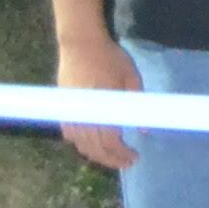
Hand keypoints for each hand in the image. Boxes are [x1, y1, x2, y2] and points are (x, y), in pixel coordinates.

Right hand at [55, 34, 140, 172]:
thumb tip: (145, 129)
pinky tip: (92, 145)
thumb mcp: (131, 78)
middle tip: (126, 162)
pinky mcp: (64, 110)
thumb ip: (137, 103)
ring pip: (81, 146)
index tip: (134, 158)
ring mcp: (71, 115)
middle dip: (111, 160)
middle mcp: (84, 117)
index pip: (111, 143)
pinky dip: (82, 145)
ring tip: (112, 156)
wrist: (81, 45)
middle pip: (95, 149)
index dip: (122, 155)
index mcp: (103, 109)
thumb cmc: (110, 58)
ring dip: (96, 155)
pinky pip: (70, 136)